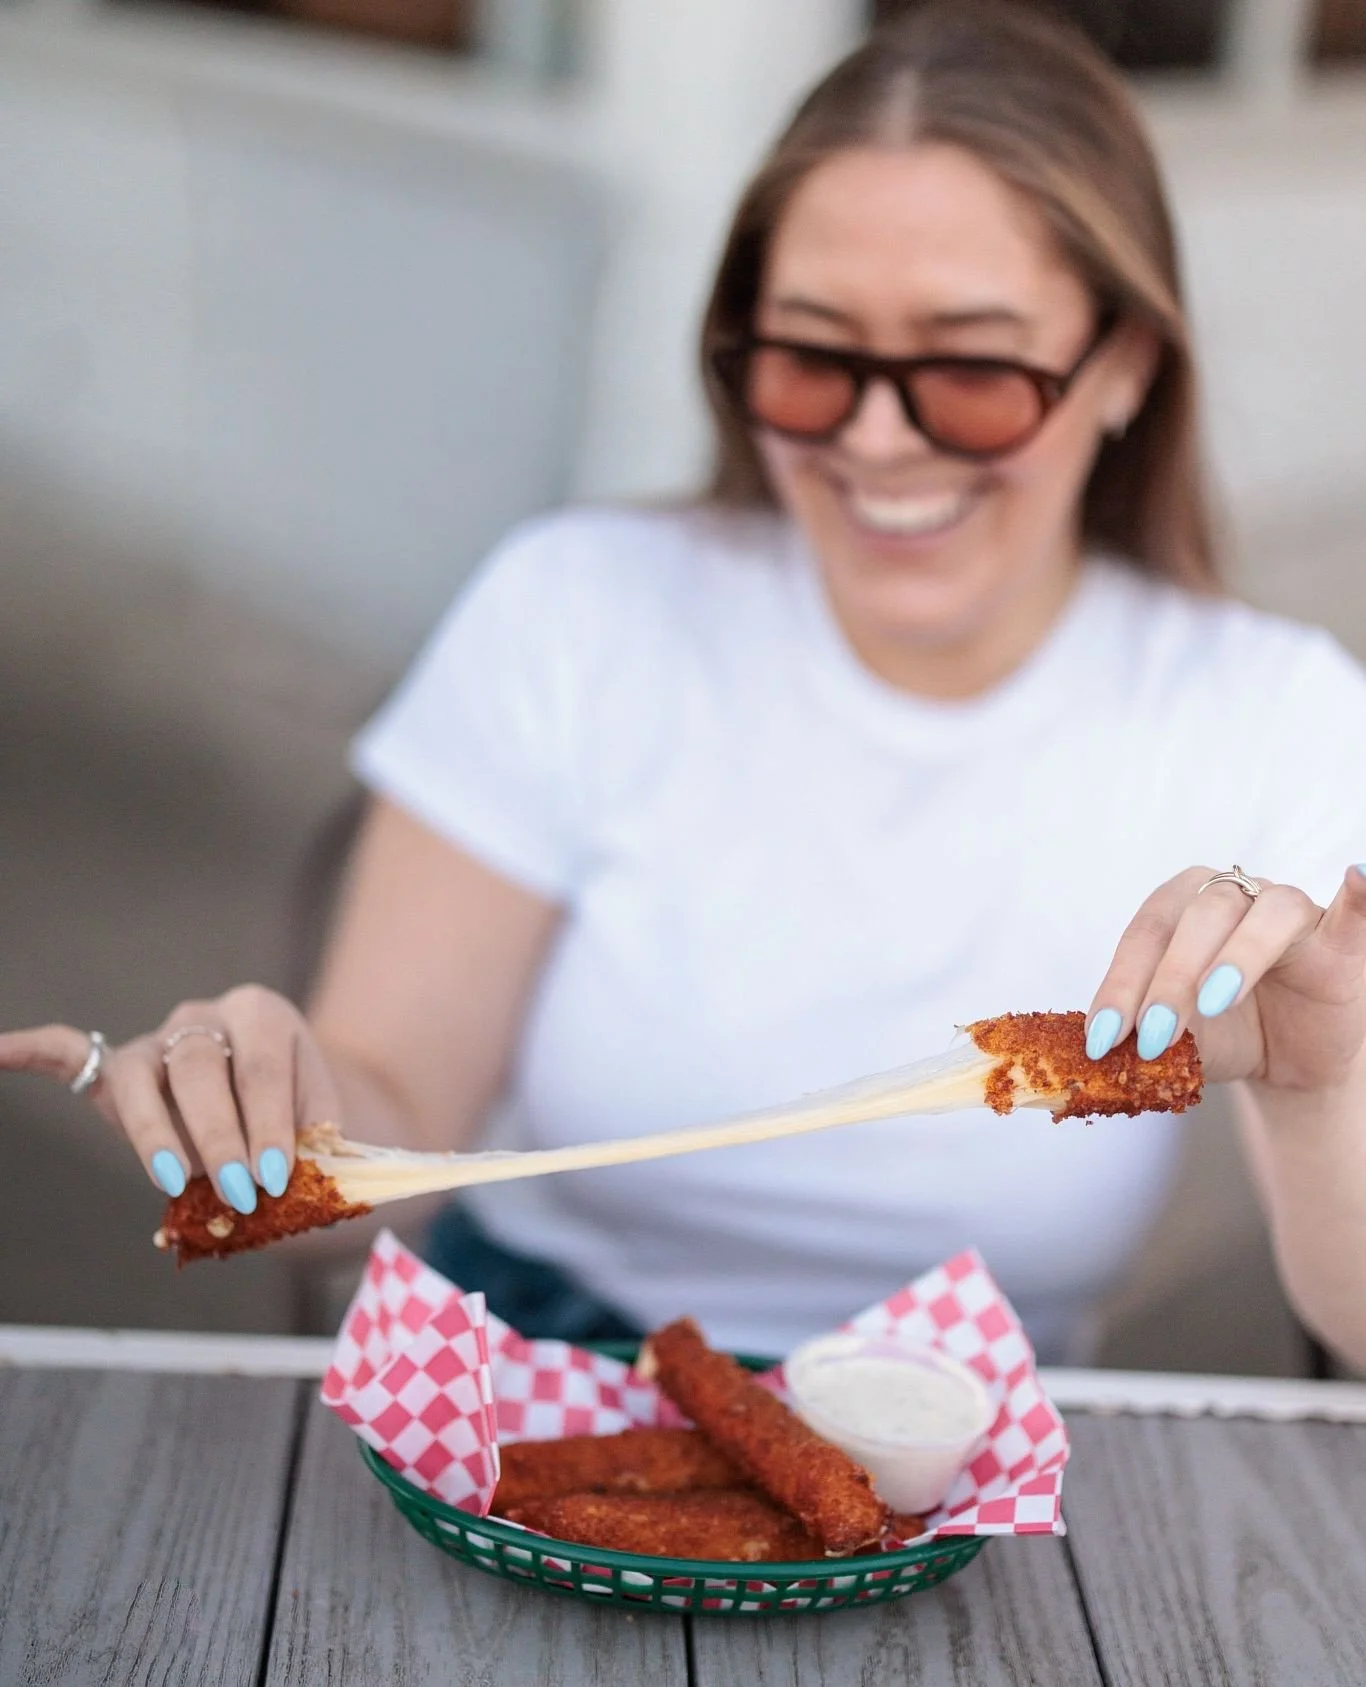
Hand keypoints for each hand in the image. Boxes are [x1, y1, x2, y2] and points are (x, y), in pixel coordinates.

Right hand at [0, 986, 340, 1211]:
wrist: (282, 1097)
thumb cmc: (297, 1116)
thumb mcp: (318, 1125)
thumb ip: (308, 1148)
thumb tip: (301, 1190)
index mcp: (263, 1017)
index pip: (261, 1067)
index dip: (268, 1124)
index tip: (277, 1176)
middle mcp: (204, 1016)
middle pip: (201, 1066)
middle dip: (221, 1136)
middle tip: (240, 1192)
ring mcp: (156, 1040)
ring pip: (143, 1075)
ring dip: (156, 1134)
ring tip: (176, 1183)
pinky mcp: (117, 1067)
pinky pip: (67, 1052)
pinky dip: (31, 1050)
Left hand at [1086, 865, 1365, 1092]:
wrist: (1288, 1062)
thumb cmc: (1226, 1035)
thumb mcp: (1181, 1039)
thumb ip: (1148, 1034)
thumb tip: (1101, 1048)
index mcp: (1179, 907)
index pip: (1145, 935)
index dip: (1120, 985)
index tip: (1102, 1038)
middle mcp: (1231, 896)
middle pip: (1195, 918)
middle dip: (1168, 980)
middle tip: (1154, 1037)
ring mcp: (1287, 910)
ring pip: (1261, 913)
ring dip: (1235, 957)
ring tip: (1214, 1003)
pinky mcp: (1338, 936)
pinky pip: (1352, 910)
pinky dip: (1360, 891)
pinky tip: (1360, 873)